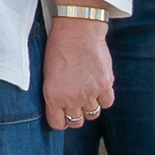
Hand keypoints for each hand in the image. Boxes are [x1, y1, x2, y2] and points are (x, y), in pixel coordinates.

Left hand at [43, 15, 114, 130]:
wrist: (77, 29)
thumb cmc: (59, 48)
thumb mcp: (47, 74)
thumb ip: (54, 94)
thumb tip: (61, 108)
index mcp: (53, 96)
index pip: (58, 124)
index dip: (61, 120)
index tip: (63, 115)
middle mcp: (71, 98)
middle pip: (76, 122)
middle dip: (75, 115)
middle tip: (76, 103)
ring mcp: (89, 93)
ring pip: (93, 114)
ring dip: (90, 106)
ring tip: (87, 93)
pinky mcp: (105, 85)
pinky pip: (107, 103)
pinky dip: (104, 98)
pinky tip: (99, 88)